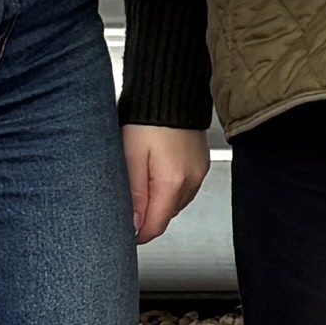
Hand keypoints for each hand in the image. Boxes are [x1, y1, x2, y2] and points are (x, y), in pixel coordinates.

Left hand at [125, 125, 208, 246]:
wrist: (171, 90)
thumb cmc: (149, 118)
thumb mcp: (131, 156)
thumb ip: (133, 194)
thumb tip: (134, 225)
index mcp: (172, 182)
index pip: (155, 226)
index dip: (137, 234)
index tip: (124, 231)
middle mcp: (191, 181)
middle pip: (165, 216)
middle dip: (146, 214)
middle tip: (127, 196)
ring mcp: (199, 173)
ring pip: (174, 203)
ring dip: (158, 200)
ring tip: (141, 178)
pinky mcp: (200, 164)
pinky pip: (184, 187)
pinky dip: (169, 187)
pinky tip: (157, 170)